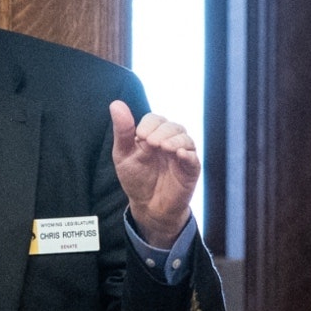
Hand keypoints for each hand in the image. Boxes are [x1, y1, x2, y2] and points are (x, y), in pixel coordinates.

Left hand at [109, 100, 198, 246]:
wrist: (148, 206)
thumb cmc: (136, 178)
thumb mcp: (123, 155)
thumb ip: (122, 130)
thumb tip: (116, 103)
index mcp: (153, 135)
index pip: (156, 119)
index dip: (149, 124)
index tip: (139, 137)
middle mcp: (170, 141)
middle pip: (172, 126)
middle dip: (161, 131)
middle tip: (151, 143)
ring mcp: (181, 155)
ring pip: (185, 138)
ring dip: (175, 139)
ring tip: (164, 148)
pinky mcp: (191, 170)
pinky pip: (194, 158)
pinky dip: (187, 154)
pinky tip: (177, 154)